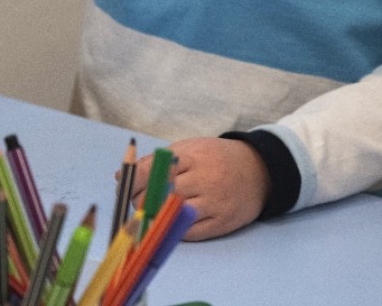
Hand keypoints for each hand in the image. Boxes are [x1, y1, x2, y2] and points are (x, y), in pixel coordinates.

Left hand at [129, 137, 268, 239]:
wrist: (260, 170)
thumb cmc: (215, 158)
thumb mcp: (187, 149)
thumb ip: (154, 161)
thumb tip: (121, 176)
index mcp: (190, 157)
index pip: (150, 171)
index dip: (131, 182)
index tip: (126, 187)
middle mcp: (204, 179)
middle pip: (158, 195)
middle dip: (141, 201)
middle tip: (139, 200)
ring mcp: (215, 202)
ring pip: (172, 215)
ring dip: (155, 216)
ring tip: (153, 210)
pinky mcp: (223, 222)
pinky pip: (190, 232)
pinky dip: (174, 229)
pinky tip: (170, 220)